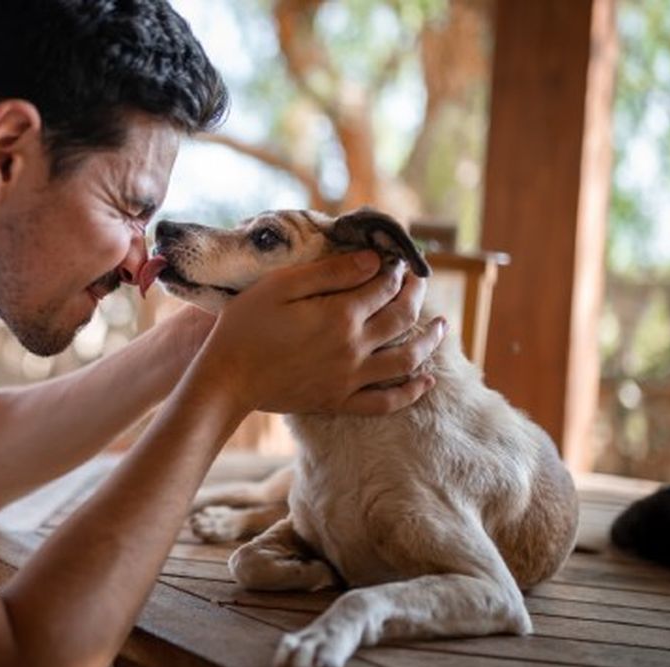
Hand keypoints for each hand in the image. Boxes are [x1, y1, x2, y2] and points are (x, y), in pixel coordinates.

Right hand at [193, 251, 445, 415]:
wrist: (227, 379)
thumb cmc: (246, 326)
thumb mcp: (281, 286)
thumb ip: (329, 273)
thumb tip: (372, 261)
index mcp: (339, 314)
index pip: (383, 285)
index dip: (394, 270)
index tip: (395, 260)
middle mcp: (354, 347)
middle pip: (401, 317)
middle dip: (415, 295)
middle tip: (418, 282)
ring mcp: (350, 378)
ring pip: (406, 360)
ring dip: (429, 342)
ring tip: (442, 327)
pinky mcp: (340, 401)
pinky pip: (386, 402)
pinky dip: (411, 393)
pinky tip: (425, 382)